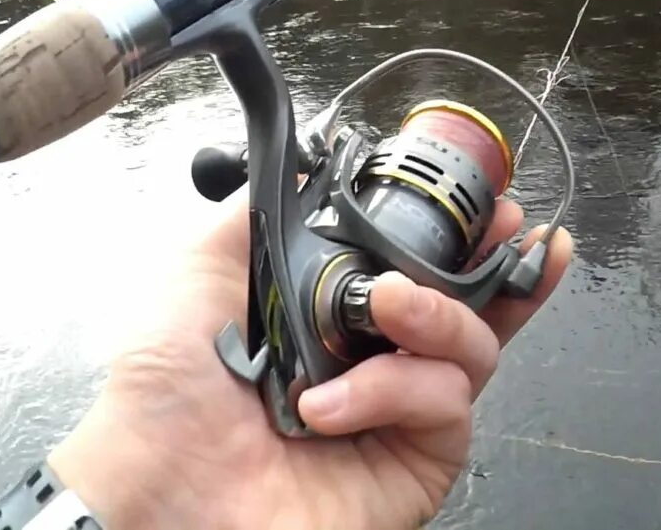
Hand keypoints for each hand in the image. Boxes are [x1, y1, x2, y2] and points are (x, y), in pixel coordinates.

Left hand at [47, 187, 571, 528]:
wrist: (158, 492)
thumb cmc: (163, 405)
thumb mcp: (199, 279)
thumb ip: (257, 217)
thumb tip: (304, 166)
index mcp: (333, 320)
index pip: (418, 271)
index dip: (460, 238)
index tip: (484, 203)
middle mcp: (375, 365)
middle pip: (471, 308)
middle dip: (499, 264)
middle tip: (502, 231)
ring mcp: (398, 417)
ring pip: (472, 348)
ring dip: (435, 314)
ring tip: (384, 307)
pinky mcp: (414, 465)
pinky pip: (445, 405)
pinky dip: (394, 390)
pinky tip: (333, 403)